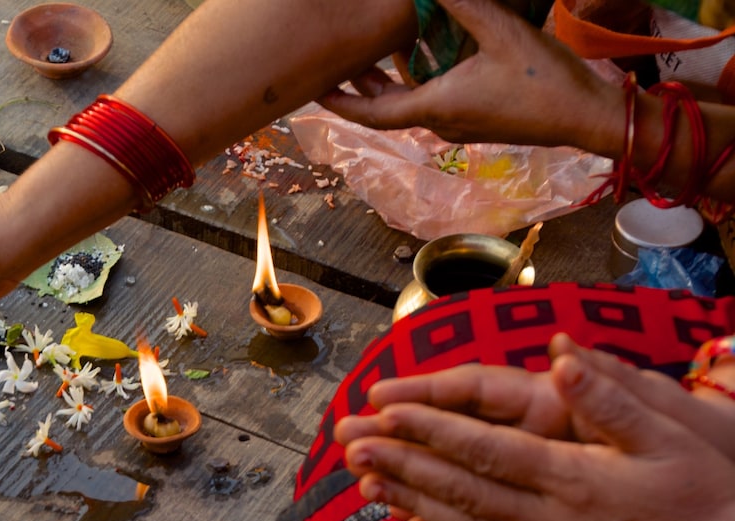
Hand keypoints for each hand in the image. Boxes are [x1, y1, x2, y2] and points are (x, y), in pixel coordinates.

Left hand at [316, 0, 620, 151]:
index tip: (315, 93)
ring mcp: (460, 125)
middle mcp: (442, 123)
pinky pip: (433, 104)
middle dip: (359, 87)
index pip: (373, 113)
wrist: (588, 117)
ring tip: (374, 52)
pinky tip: (422, 58)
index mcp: (437, 108)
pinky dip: (416, 83)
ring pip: (410, 106)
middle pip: (386, 109)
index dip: (341, 103)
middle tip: (339, 61)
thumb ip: (464, 5)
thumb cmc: (546, 81)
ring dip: (389, 83)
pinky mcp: (478, 121)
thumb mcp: (502, 32)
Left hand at [336, 335, 734, 520]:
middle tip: (351, 443)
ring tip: (364, 480)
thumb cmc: (703, 496)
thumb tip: (562, 352)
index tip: (387, 411)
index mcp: (574, 477)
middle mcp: (550, 517)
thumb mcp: (672, 436)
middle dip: (401, 461)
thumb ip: (612, 396)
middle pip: (461, 486)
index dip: (431, 429)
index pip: (486, 448)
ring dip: (409, 499)